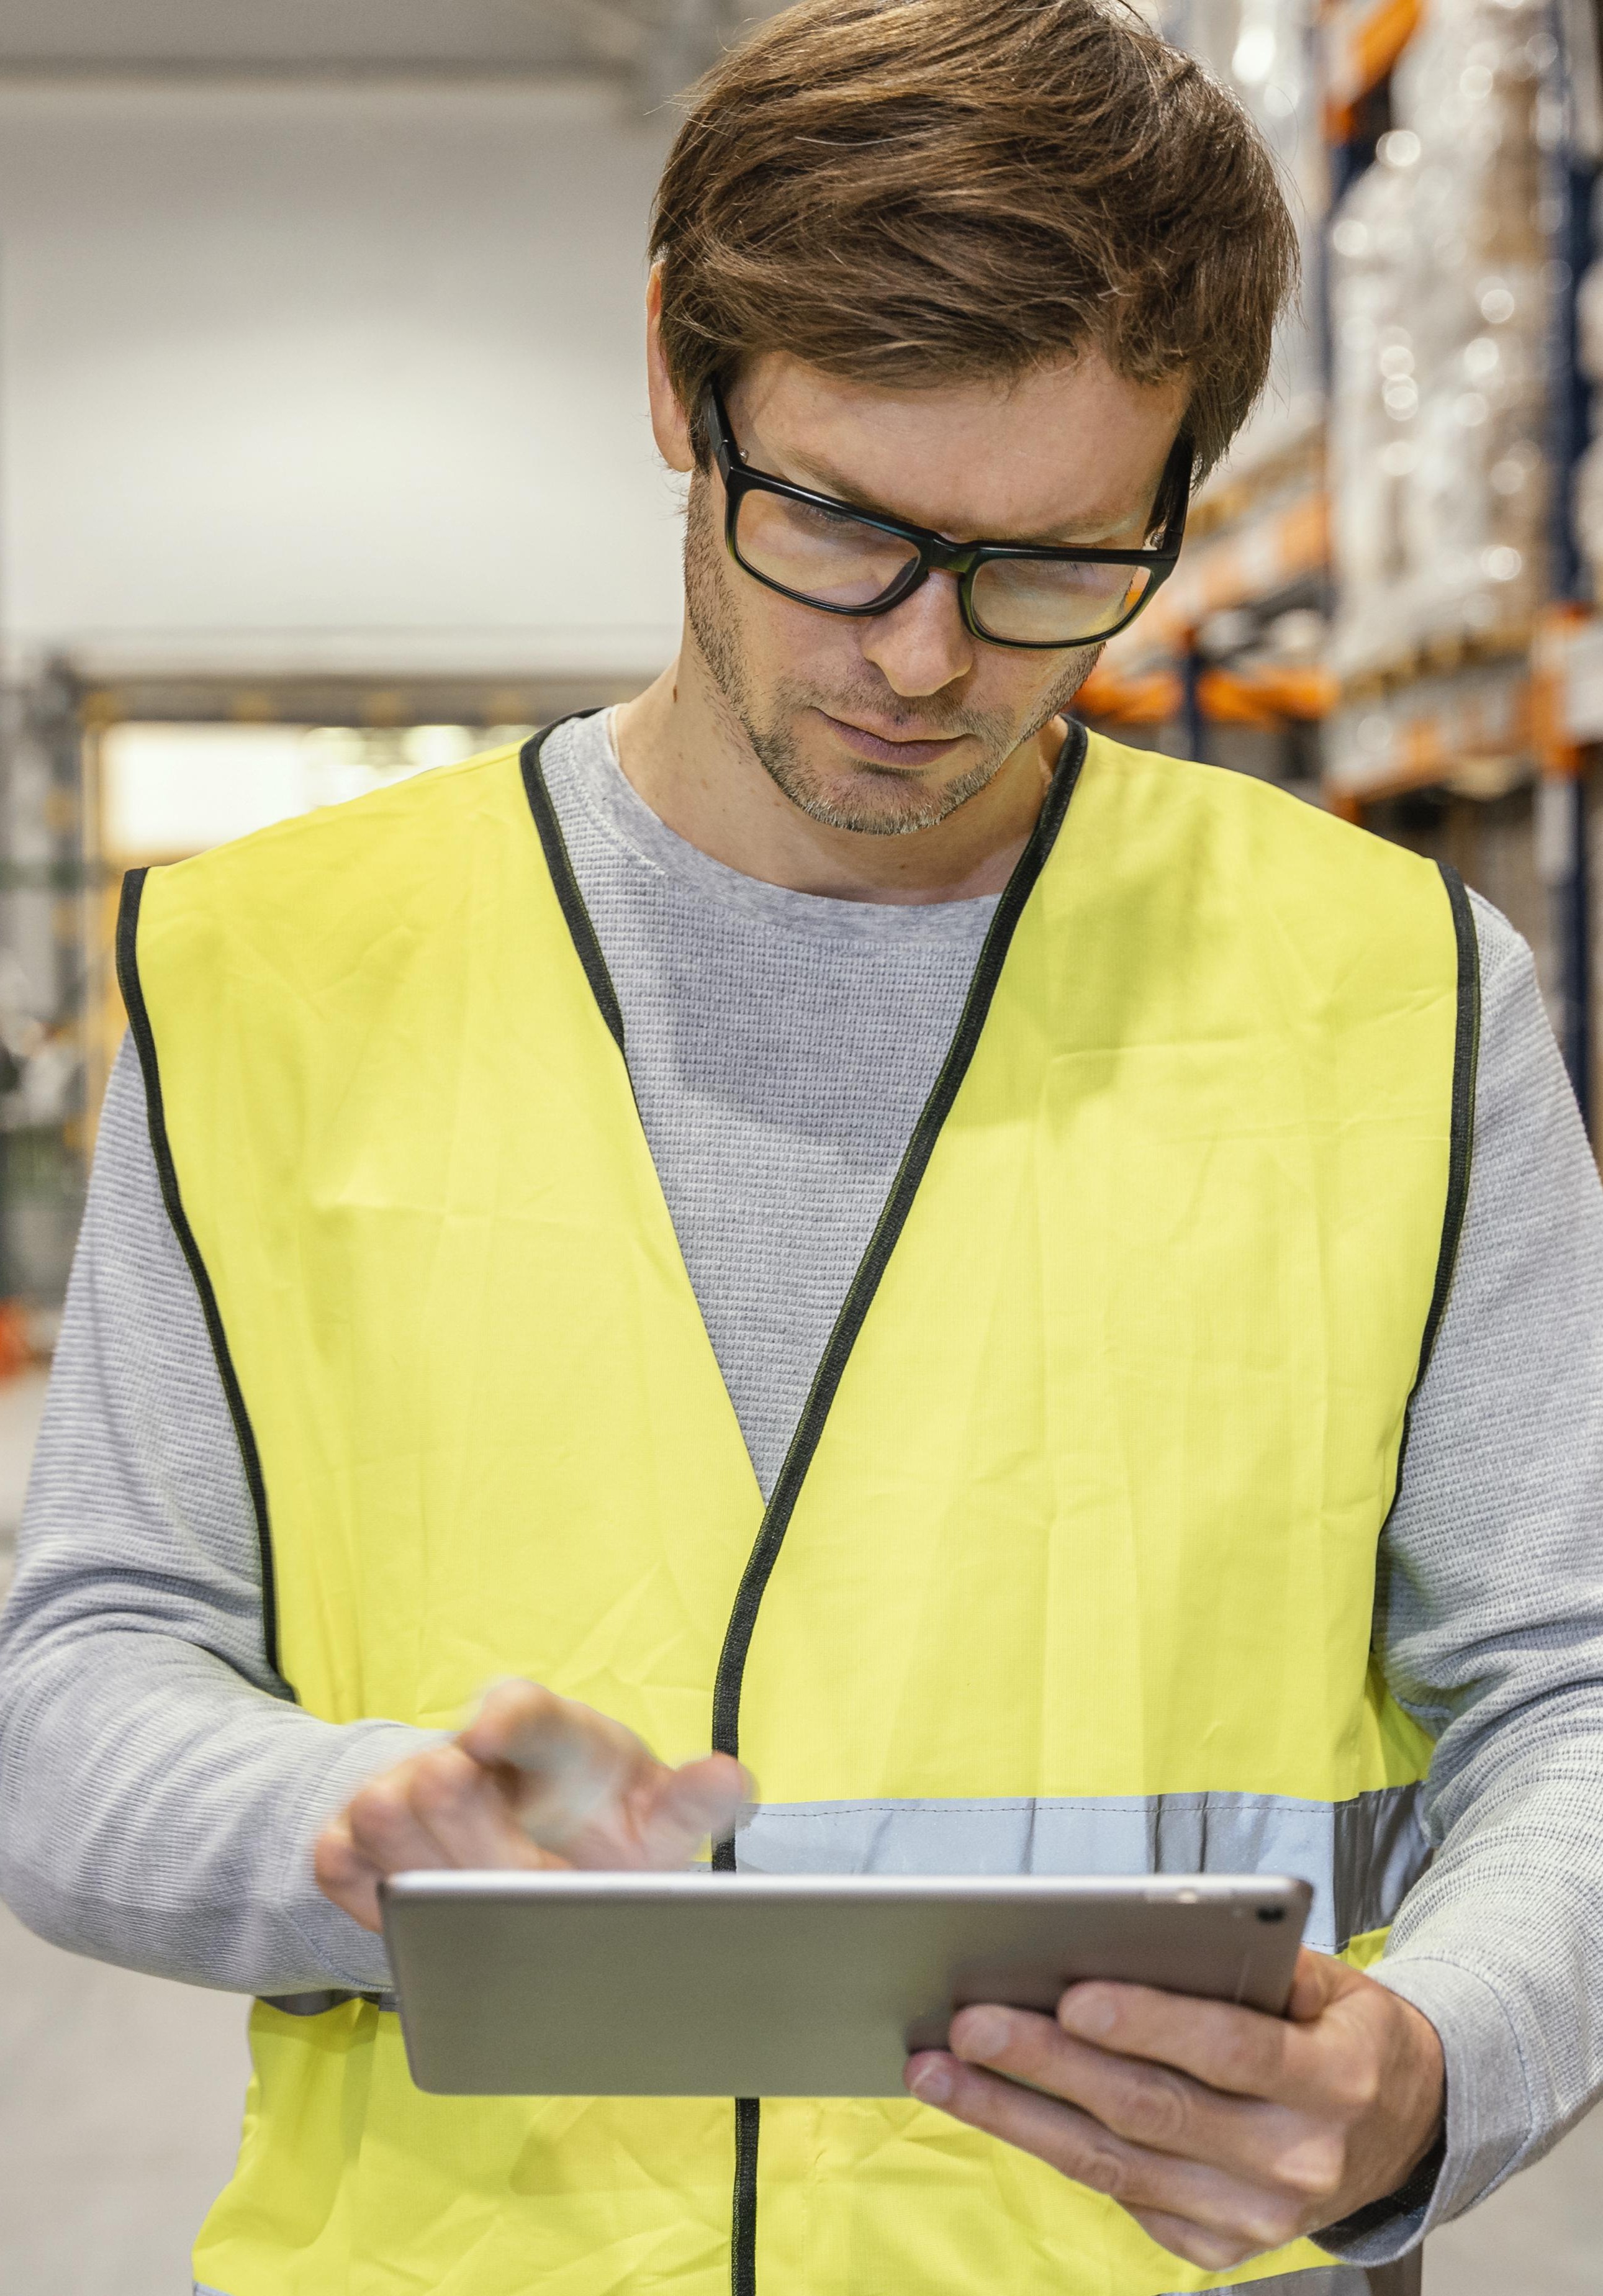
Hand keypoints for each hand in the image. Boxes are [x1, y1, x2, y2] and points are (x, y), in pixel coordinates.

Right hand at [314, 1679, 750, 1932]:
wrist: (535, 1835)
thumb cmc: (604, 1821)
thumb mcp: (656, 1815)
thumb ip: (694, 1802)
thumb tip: (732, 1780)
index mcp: (553, 1738)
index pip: (527, 1711)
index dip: (507, 1719)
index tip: (487, 1734)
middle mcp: (471, 1751)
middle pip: (442, 1781)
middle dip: (479, 1850)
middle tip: (525, 1893)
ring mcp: (407, 1785)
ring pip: (382, 1812)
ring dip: (427, 1871)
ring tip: (481, 1905)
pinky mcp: (356, 1833)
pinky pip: (338, 1860)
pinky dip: (373, 1896)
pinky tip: (428, 1918)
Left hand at [903, 1948, 1443, 2272]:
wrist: (1400, 2129)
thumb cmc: (1337, 2030)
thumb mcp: (1325, 1981)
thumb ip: (1249, 1960)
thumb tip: (1140, 1930)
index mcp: (1334, 2082)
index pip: (1229, 2050)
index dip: (1149, 2023)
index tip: (1071, 1994)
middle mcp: (1298, 2162)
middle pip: (1151, 2111)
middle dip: (1048, 2065)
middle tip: (968, 2025)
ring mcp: (1258, 2220)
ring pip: (1114, 2165)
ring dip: (1016, 2116)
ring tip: (940, 2070)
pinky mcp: (1220, 2249)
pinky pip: (1121, 2198)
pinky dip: (1051, 2151)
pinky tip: (994, 2109)